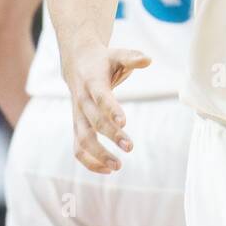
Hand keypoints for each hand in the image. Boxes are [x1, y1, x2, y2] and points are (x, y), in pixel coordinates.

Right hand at [60, 41, 150, 173]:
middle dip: (111, 135)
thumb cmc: (103, 61)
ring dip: (98, 155)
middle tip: (130, 147)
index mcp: (92, 82)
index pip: (101, 97)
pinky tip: (107, 170)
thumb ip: (132, 57)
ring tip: (117, 166)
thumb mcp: (117, 54)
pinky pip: (77, 148)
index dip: (111, 109)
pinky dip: (89, 162)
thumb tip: (148, 60)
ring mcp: (77, 115)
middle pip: (93, 122)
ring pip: (82, 139)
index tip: (124, 122)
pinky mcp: (77, 126)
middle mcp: (82, 101)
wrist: (77, 63)